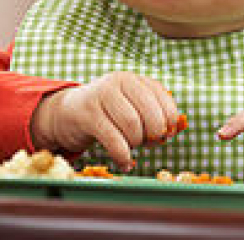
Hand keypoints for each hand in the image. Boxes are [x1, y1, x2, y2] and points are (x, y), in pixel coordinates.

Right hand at [30, 72, 179, 171]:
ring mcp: (100, 95)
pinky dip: (122, 156)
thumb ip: (153, 113)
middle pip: (149, 114)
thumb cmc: (109, 113)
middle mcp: (118, 81)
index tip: (166, 134)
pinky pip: (113, 139)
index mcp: (134, 79)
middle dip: (153, 135)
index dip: (169, 121)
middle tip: (149, 144)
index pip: (163, 99)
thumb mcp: (131, 106)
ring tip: (131, 148)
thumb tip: (175, 130)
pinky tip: (124, 163)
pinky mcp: (87, 114)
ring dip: (136, 144)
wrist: (69, 113)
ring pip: (132, 126)